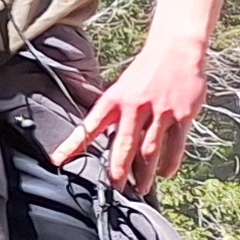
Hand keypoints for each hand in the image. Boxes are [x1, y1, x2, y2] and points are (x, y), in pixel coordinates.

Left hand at [60, 31, 206, 194]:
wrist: (174, 50)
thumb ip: (113, 113)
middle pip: (123, 144)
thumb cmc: (145, 72)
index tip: (58, 161)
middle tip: (114, 188)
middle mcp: (134, 106)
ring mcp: (159, 111)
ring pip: (150, 149)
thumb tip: (102, 138)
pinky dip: (170, 162)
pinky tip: (165, 174)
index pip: (89, 126)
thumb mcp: (121, 88)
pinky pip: (175, 144)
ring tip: (139, 189)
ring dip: (144, 173)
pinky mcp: (181, 114)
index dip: (73, 145)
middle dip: (117, 169)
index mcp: (113, 99)